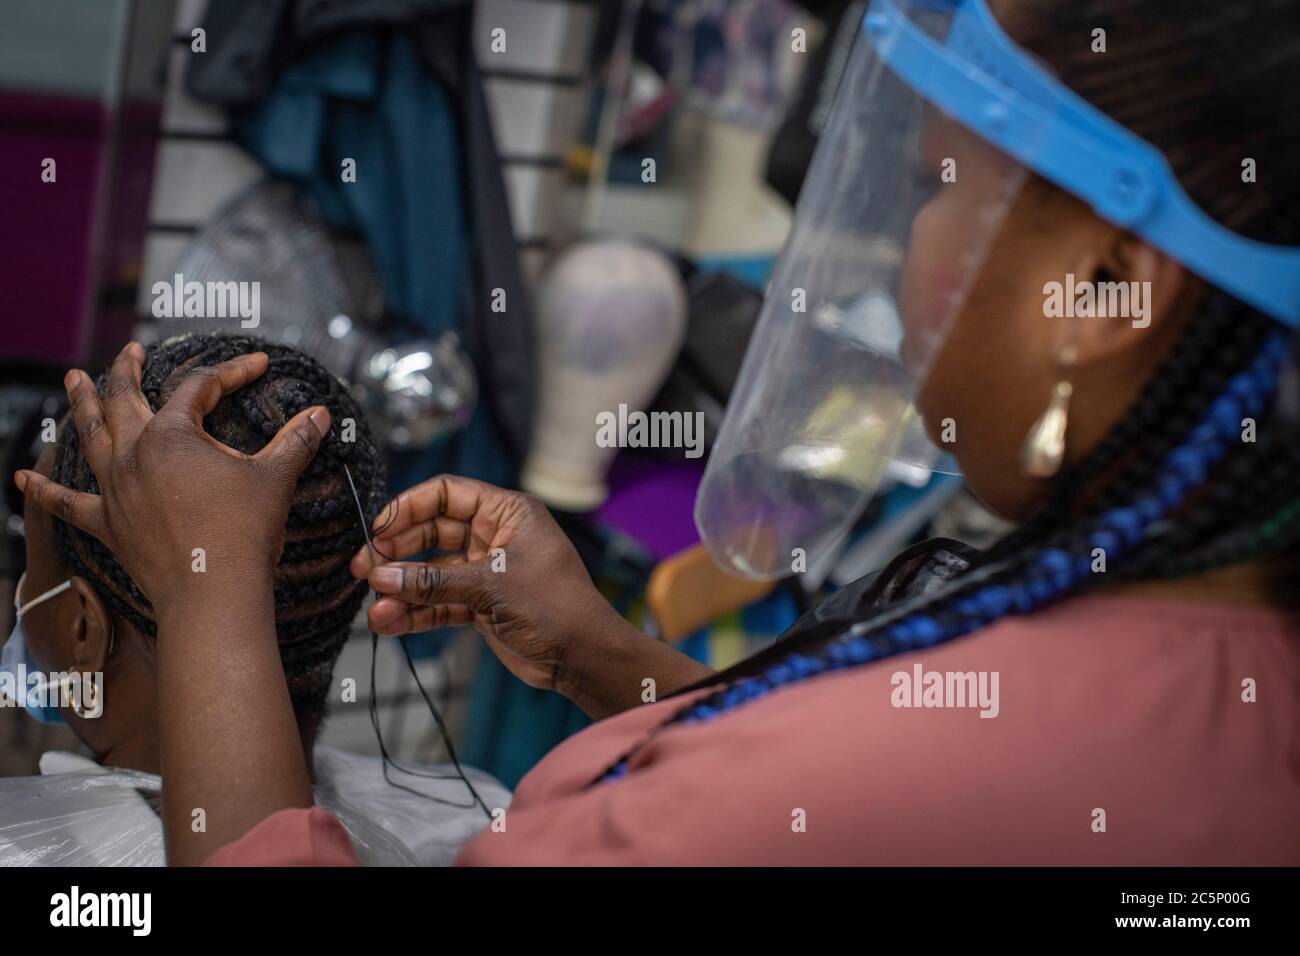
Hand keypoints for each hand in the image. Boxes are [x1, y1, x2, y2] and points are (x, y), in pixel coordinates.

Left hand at [15, 342, 330, 616]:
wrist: (212, 591)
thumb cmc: (244, 532)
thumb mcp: (275, 479)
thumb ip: (295, 441)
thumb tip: (320, 414)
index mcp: (172, 434)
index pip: (201, 386)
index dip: (232, 371)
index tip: (258, 365)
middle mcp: (133, 453)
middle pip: (124, 397)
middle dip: (128, 369)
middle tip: (131, 351)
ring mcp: (114, 487)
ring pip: (89, 434)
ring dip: (79, 403)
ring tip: (72, 379)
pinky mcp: (106, 522)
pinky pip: (65, 503)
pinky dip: (42, 490)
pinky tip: (20, 478)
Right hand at [350, 476, 626, 692]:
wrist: (583, 657)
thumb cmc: (554, 607)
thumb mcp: (490, 587)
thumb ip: (433, 582)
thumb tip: (382, 577)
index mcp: (508, 513)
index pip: (448, 494)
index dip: (409, 508)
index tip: (378, 530)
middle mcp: (496, 536)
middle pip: (433, 532)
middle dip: (397, 552)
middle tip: (364, 569)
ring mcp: (487, 571)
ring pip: (433, 573)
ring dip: (403, 590)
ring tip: (374, 608)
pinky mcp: (482, 604)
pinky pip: (441, 602)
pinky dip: (417, 612)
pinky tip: (390, 622)